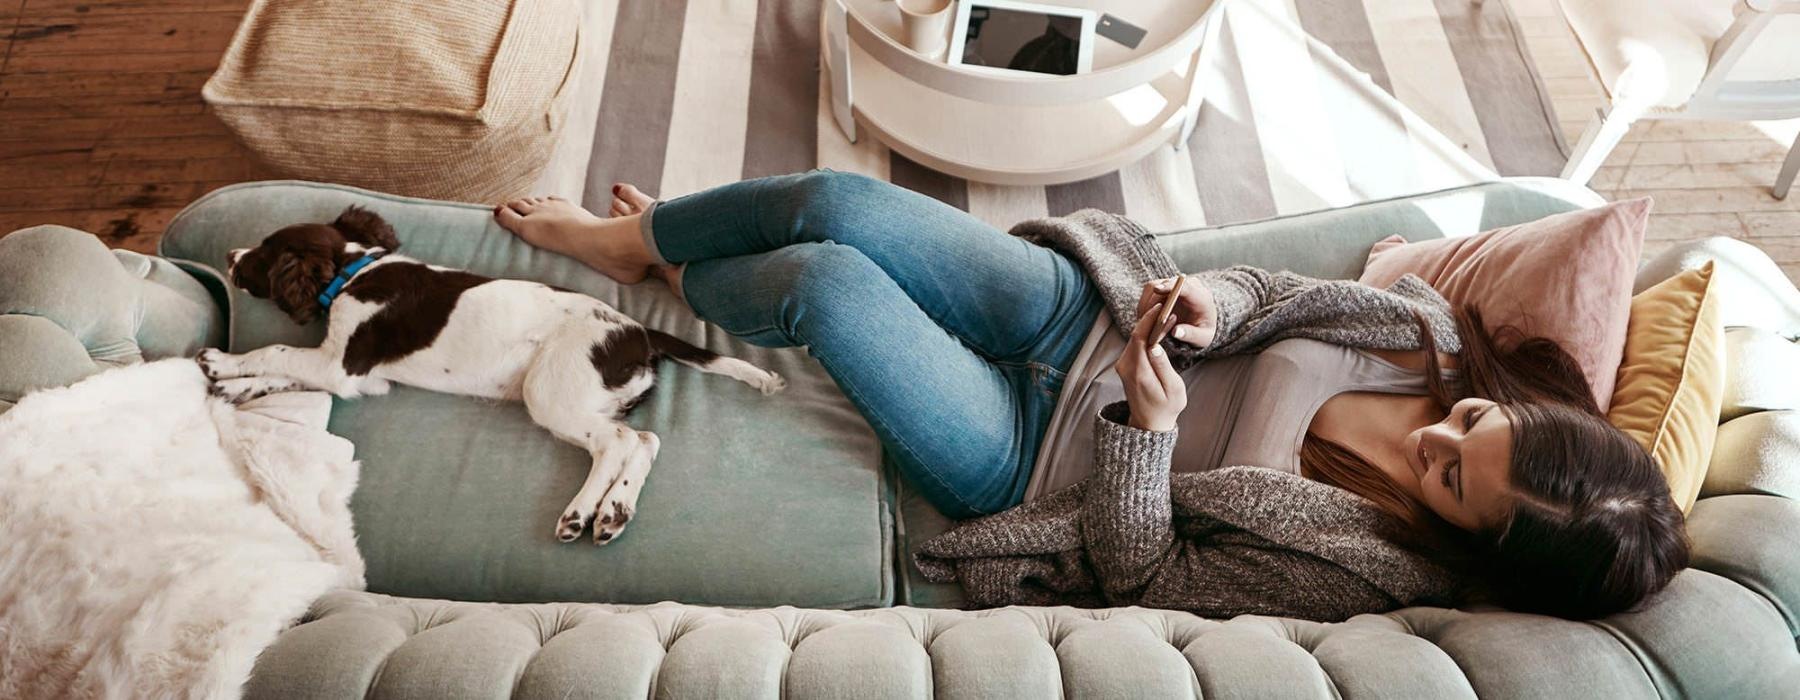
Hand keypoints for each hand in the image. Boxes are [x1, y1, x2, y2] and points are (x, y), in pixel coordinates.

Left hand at [1115, 302, 1186, 431]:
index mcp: (1138, 372)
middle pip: (1135, 334)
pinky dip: (1145, 335)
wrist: (1149, 423)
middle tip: (1167, 307)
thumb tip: (1156, 346)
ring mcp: (1122, 366)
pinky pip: (1134, 344)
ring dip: (1148, 325)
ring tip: (1165, 315)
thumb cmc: (1166, 406)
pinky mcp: (1124, 365)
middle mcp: (1125, 367)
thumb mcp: (1173, 389)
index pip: (1139, 338)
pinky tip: (1158, 330)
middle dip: (1150, 319)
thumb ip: (1164, 367)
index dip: (1149, 320)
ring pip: (1134, 338)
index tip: (1162, 307)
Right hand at [1134, 275, 1216, 348]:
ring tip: (1144, 322)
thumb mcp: (1202, 338)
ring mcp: (1174, 285)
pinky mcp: (1164, 287)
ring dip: (1146, 304)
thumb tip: (1176, 332)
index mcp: (1200, 296)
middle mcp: (1186, 285)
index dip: (1170, 286)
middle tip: (1144, 321)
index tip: (1157, 290)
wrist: (1202, 325)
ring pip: (1153, 287)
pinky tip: (1145, 319)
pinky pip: (1149, 292)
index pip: (1184, 285)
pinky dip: (1144, 305)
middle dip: (1152, 302)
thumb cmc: (1203, 331)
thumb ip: (1191, 335)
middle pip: (1164, 284)